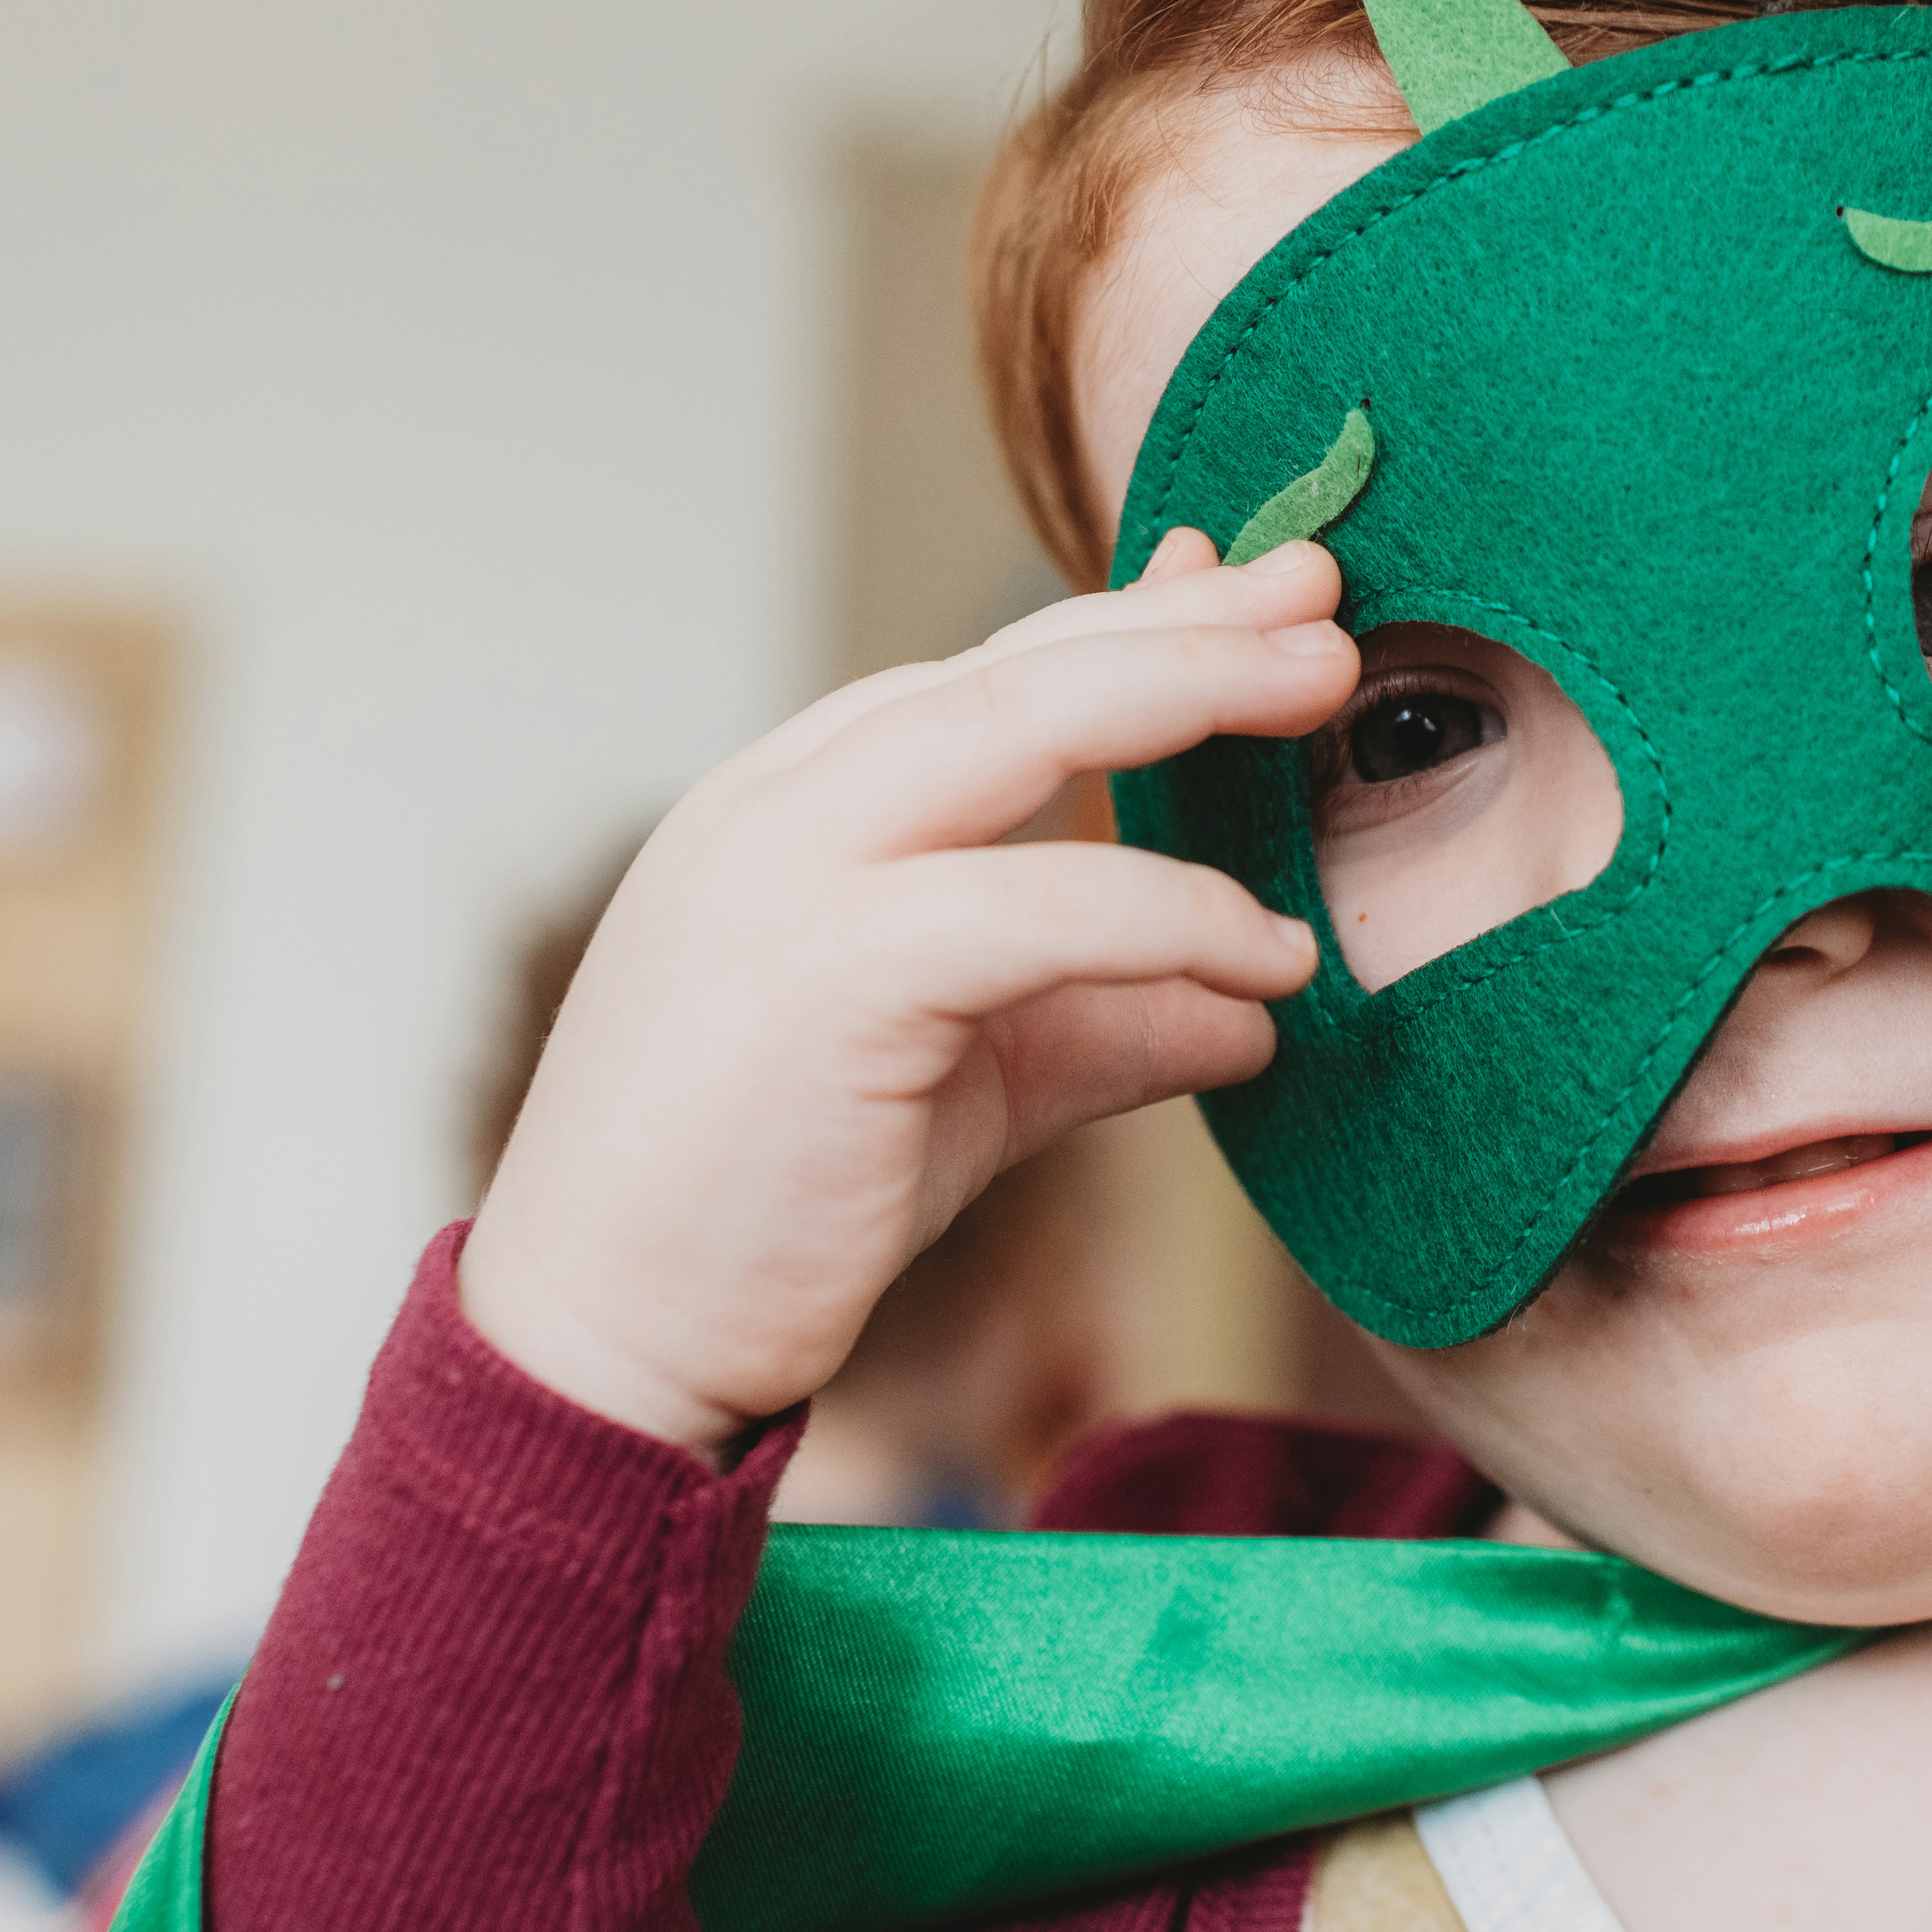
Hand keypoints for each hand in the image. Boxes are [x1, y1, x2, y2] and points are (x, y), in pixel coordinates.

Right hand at [459, 535, 1353, 1452]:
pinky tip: (1270, 958)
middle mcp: (778, 805)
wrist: (600, 1345)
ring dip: (1194, 690)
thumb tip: (1249, 1011)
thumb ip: (1098, 1021)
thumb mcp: (966, 1084)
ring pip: (1024, 724)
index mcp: (789, 805)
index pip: (985, 677)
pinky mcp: (828, 973)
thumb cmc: (762, 1208)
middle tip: (1326, 586)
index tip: (1256, 594)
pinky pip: (1042, 906)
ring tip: (1331, 685)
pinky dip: (1174, 914)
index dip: (1134, 624)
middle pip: (1018, 664)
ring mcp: (788, 873)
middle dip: (1189, 615)